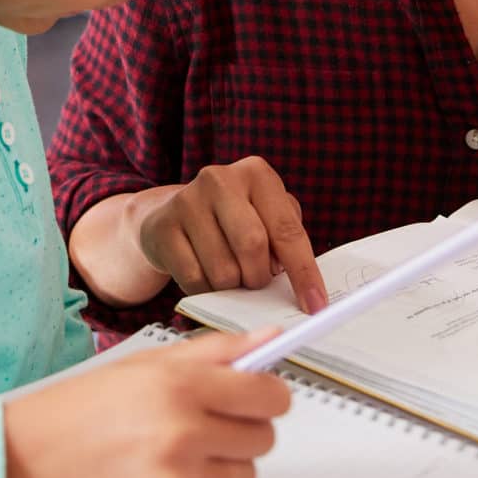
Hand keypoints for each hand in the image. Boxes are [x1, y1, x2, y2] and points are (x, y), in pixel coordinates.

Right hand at [3, 328, 291, 477]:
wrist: (19, 468)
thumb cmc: (74, 413)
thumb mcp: (139, 366)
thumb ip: (211, 351)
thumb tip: (271, 340)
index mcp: (178, 386)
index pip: (269, 395)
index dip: (267, 396)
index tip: (256, 400)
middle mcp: (183, 434)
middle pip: (263, 438)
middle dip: (240, 432)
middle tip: (200, 429)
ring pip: (247, 477)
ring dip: (222, 469)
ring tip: (175, 459)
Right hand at [136, 157, 327, 313]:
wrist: (168, 216)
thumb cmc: (230, 220)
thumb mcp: (264, 215)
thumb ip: (286, 240)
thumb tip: (304, 285)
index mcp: (256, 174)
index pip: (287, 229)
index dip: (304, 272)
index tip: (315, 303)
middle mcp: (220, 179)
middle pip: (253, 246)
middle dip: (259, 277)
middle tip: (256, 282)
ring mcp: (187, 201)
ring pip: (223, 270)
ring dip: (232, 286)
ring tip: (228, 274)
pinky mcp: (162, 227)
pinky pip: (194, 279)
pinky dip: (206, 290)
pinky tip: (205, 276)